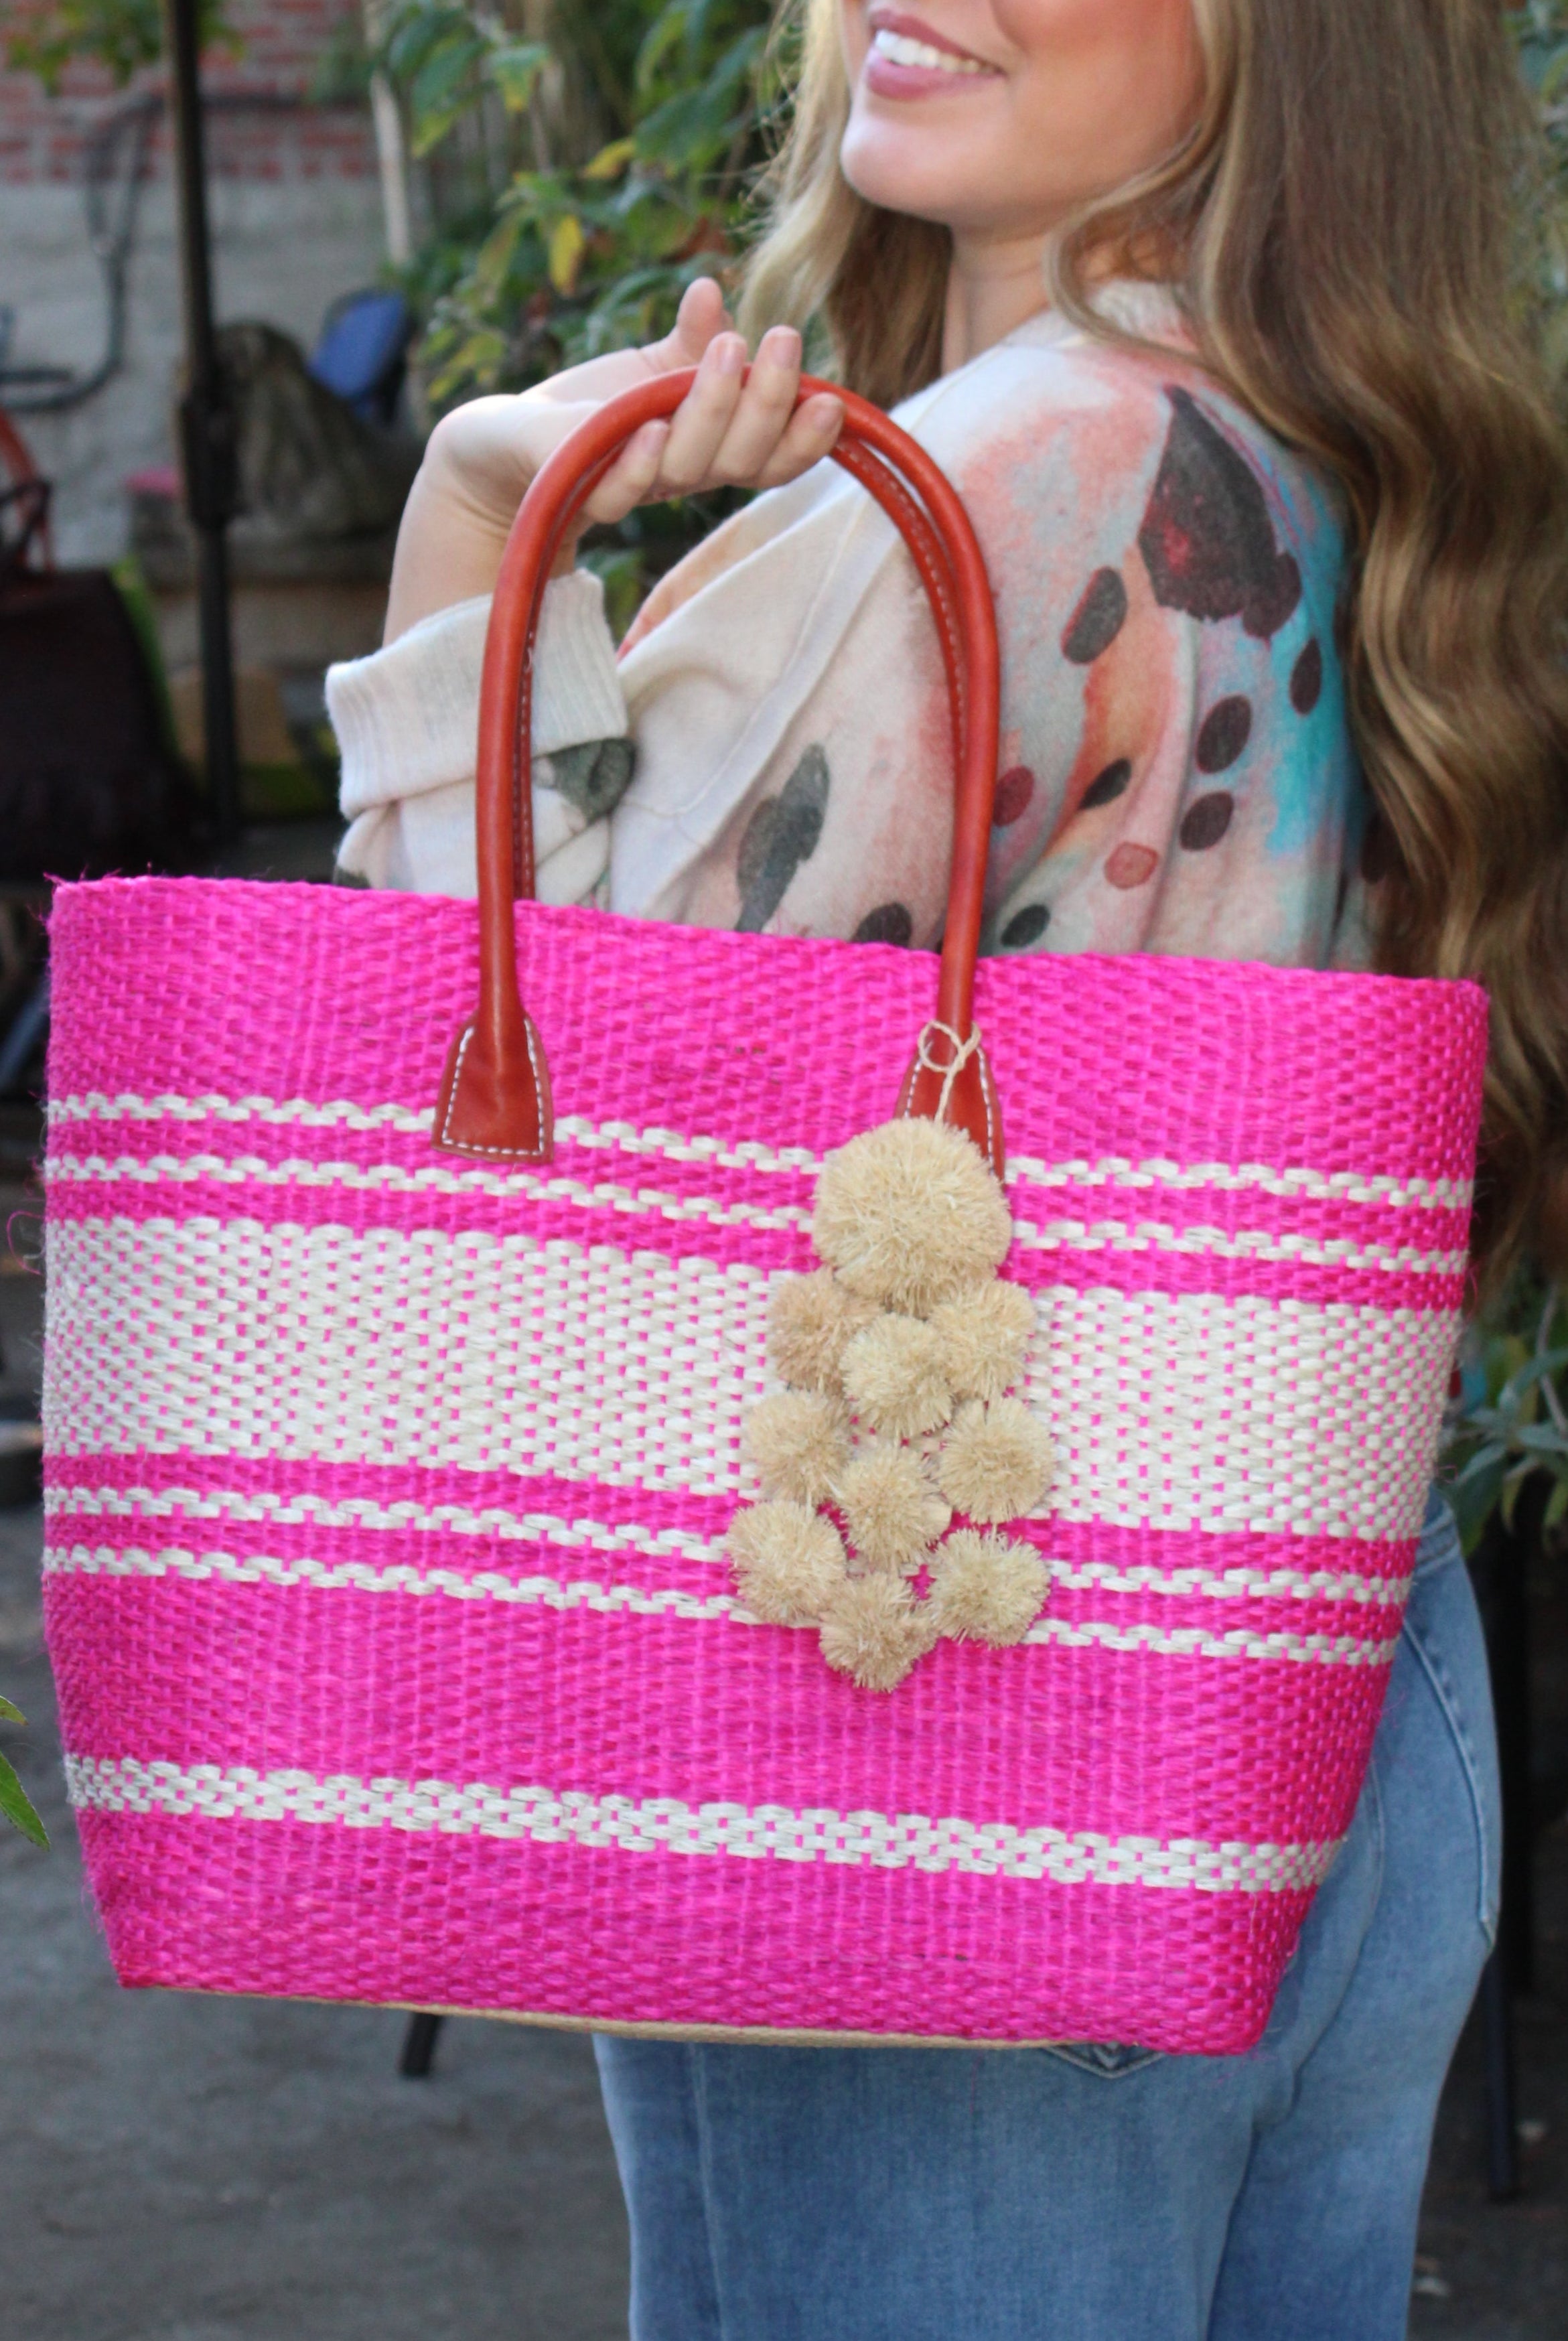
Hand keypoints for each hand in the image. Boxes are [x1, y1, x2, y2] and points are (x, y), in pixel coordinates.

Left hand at [384, 279, 843, 639]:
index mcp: (707, 448)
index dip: (804, 435)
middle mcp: (678, 474)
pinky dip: (638, 459)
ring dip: (712, 409)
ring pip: (689, 466)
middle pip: (742, 458)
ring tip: (727, 350)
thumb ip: (686, 343)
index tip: (832, 398)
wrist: (499, 448)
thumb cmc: (584, 413)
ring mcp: (631, 486)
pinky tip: (650, 423)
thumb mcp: (646, 371)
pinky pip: (617, 487)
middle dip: (769, 401)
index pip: (771, 454)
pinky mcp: (575, 490)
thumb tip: (712, 291)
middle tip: (784, 339)